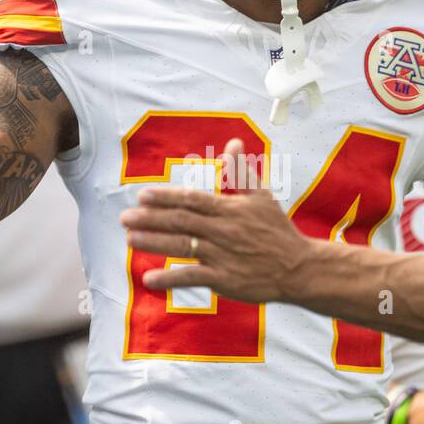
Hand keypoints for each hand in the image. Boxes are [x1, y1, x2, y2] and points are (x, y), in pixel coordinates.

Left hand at [121, 138, 313, 304]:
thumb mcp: (262, 196)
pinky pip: (192, 278)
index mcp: (230, 209)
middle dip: (150, 219)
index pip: (191, 199)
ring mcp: (222, 256)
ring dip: (153, 243)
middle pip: (180, 222)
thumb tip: (232, 143)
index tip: (142, 196)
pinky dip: (170, 279)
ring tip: (130, 239)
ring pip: (181, 247)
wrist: (299, 268)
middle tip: (124, 217)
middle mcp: (223, 231)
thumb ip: (240, 172)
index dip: (165, 197)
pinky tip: (149, 278)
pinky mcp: (224, 280)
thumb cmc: (277, 230)